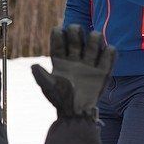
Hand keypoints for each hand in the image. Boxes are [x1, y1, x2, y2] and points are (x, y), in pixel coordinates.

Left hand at [30, 25, 115, 143]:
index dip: (59, 33)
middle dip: (76, 31)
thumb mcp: (49, 87)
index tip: (59, 30)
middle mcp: (75, 59)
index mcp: (60, 60)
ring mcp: (89, 64)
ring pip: (93, 44)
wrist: (76, 113)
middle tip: (75, 30)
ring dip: (94, 37)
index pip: (59, 41)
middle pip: (76, 38)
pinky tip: (108, 49)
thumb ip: (41, 76)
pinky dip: (110, 52)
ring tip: (94, 37)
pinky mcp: (102, 72)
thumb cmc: (60, 99)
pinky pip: (108, 58)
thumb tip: (33, 66)